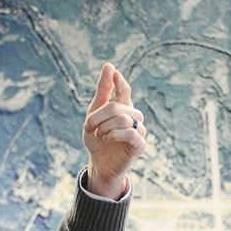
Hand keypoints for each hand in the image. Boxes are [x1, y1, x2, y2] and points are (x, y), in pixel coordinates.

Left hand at [82, 63, 145, 199]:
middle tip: (89, 127)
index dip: (119, 82)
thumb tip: (110, 65)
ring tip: (100, 135)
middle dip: (99, 116)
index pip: (124, 90)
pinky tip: (107, 139)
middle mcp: (134, 117)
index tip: (114, 72)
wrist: (99, 164)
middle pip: (117, 107)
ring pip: (123, 119)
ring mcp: (139, 130)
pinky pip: (130, 132)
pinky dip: (114, 135)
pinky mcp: (140, 144)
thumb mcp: (94, 115)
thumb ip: (103, 92)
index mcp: (123, 108)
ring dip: (105, 127)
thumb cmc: (98, 140)